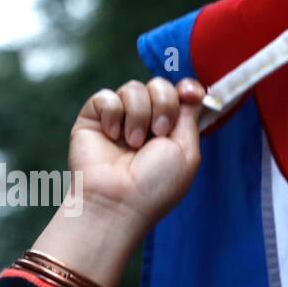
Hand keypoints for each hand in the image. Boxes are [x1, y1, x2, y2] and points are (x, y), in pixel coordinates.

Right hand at [30, 77, 205, 286]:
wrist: (118, 201)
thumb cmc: (156, 185)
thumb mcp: (186, 152)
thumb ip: (190, 118)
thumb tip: (193, 89)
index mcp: (170, 130)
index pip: (180, 94)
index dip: (187, 88)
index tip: (190, 94)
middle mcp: (146, 121)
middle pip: (159, 86)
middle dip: (164, 105)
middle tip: (159, 133)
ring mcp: (119, 118)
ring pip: (133, 88)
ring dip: (138, 115)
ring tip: (133, 143)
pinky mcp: (94, 118)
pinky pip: (106, 96)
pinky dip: (113, 114)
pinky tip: (112, 136)